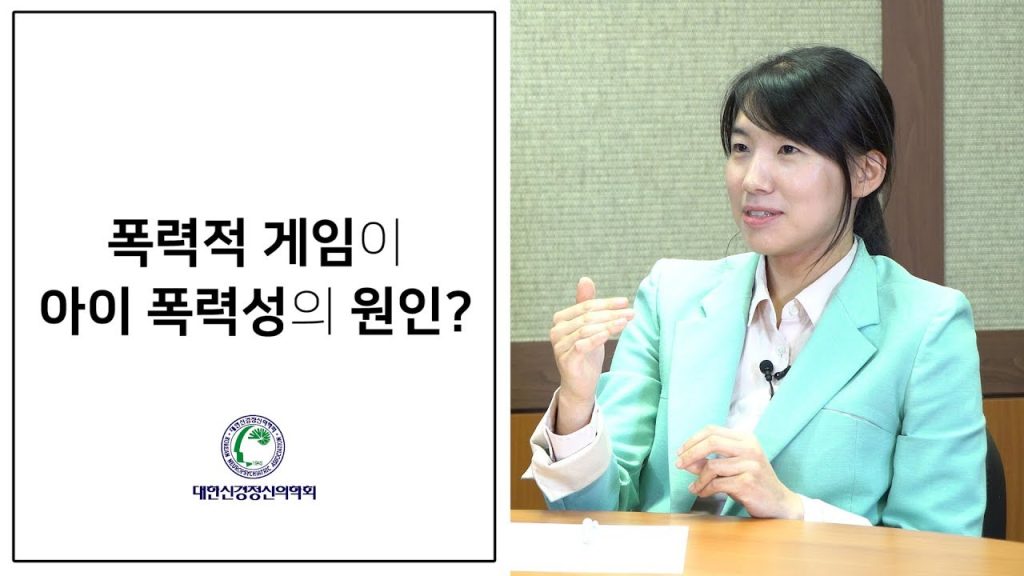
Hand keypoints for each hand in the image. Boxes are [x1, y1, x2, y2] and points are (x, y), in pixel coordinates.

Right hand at [549, 277, 633, 433]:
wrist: (580, 384)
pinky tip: (610, 334)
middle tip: (631, 313)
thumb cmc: (586, 354)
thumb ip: (586, 305)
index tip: (625, 302)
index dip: (606, 303)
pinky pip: (582, 345)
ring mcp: (560, 346)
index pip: (586, 306)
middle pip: (587, 317)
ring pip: (586, 329)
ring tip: (626, 322)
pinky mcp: (566, 360)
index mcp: (561, 320)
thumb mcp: (589, 327)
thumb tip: (585, 279)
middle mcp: (557, 331)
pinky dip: (597, 338)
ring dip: (609, 324)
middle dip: (611, 313)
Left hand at [675, 425, 802, 519]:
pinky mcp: (748, 482)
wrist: (778, 502)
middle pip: (711, 442)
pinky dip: (705, 489)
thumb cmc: (752, 482)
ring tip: (694, 487)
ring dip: (698, 479)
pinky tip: (702, 493)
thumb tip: (685, 460)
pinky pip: (717, 484)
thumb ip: (709, 461)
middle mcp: (749, 448)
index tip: (680, 452)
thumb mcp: (731, 467)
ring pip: (712, 466)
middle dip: (690, 454)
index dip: (692, 440)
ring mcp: (750, 464)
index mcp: (745, 438)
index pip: (712, 430)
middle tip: (678, 465)